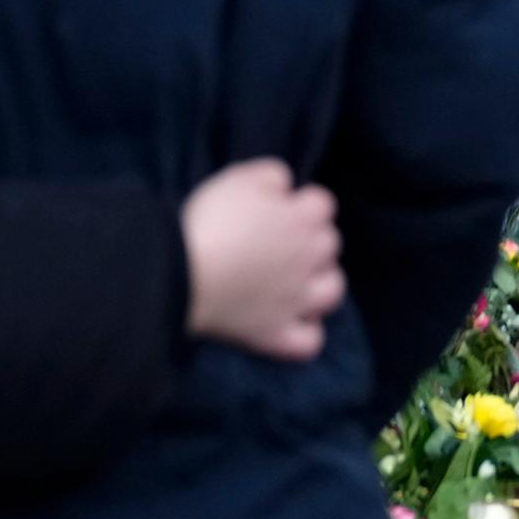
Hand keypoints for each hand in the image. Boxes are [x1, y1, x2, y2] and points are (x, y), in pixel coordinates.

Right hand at [182, 158, 344, 361]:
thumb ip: (271, 175)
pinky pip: (309, 342)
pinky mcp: (276, 333)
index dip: (301, 203)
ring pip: (333, 290)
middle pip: (331, 244)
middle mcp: (308, 258)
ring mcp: (296, 299)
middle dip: (312, 240)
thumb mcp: (239, 179)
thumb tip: (285, 185)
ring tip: (294, 281)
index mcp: (301, 218)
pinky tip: (289, 323)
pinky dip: (306, 334)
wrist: (184, 272)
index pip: (322, 203)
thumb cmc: (211, 221)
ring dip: (320, 283)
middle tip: (278, 242)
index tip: (277, 208)